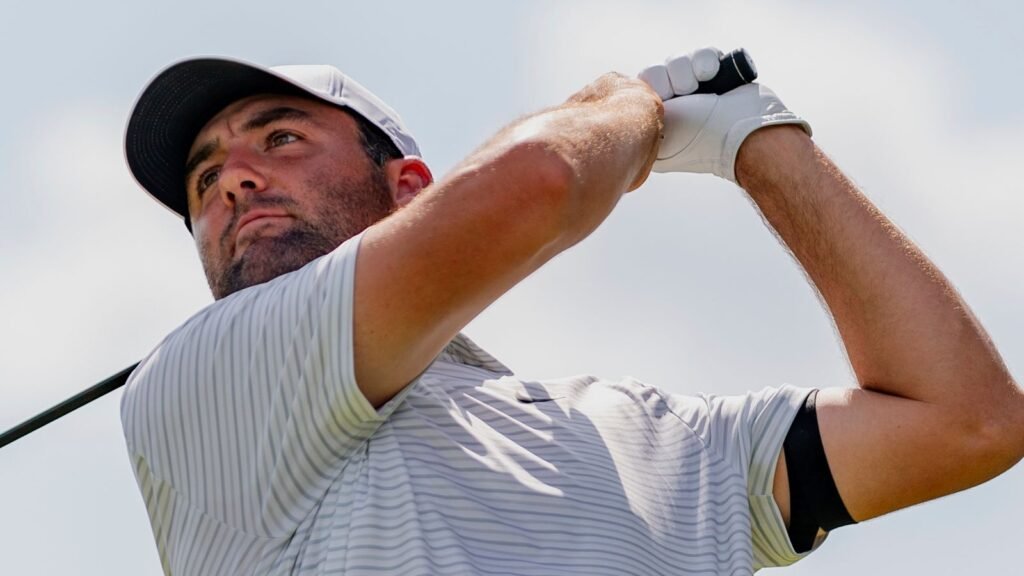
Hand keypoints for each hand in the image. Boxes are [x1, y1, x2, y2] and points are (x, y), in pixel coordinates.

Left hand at [638, 47, 810, 182]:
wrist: (747, 132)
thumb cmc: (704, 141)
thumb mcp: (659, 140)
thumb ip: (639, 123)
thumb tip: (630, 105)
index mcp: (657, 119)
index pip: (640, 87)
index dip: (655, 87)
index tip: (669, 102)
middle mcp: (674, 103)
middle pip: (656, 69)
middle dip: (674, 80)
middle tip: (689, 97)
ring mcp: (696, 88)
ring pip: (678, 59)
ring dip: (692, 71)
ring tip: (707, 88)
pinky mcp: (717, 74)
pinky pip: (702, 53)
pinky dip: (708, 60)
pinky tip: (715, 75)